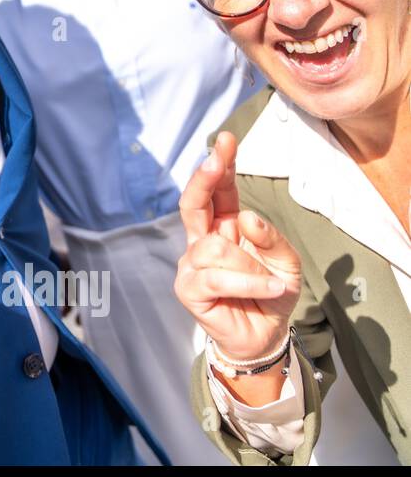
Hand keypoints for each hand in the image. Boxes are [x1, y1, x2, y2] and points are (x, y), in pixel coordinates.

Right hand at [175, 131, 302, 364]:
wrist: (265, 337)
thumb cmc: (272, 294)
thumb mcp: (287, 263)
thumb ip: (271, 238)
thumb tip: (244, 218)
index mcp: (224, 227)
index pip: (218, 191)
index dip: (220, 165)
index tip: (225, 139)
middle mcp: (202, 241)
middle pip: (193, 203)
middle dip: (204, 179)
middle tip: (214, 159)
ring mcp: (191, 264)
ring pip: (216, 248)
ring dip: (251, 266)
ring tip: (271, 283)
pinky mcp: (189, 289)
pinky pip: (216, 275)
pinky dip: (248, 282)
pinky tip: (270, 289)